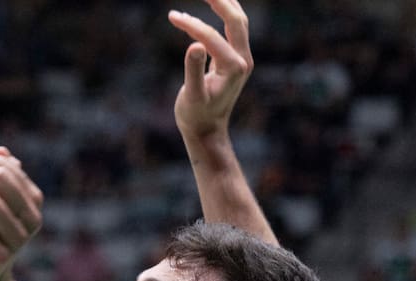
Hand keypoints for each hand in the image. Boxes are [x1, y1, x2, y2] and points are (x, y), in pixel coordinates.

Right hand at [169, 1, 253, 149]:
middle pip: (236, 20)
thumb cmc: (196, 116)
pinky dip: (224, 14)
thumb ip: (193, 71)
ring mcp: (242, 59)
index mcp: (234, 68)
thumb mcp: (191, 97)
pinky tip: (214, 5)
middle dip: (219, 0)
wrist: (207, 132)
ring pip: (238, 21)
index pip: (213, 37)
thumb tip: (195, 45)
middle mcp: (243, 60)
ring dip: (225, 3)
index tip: (172, 16)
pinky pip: (233, 30)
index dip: (192, 25)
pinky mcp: (235, 59)